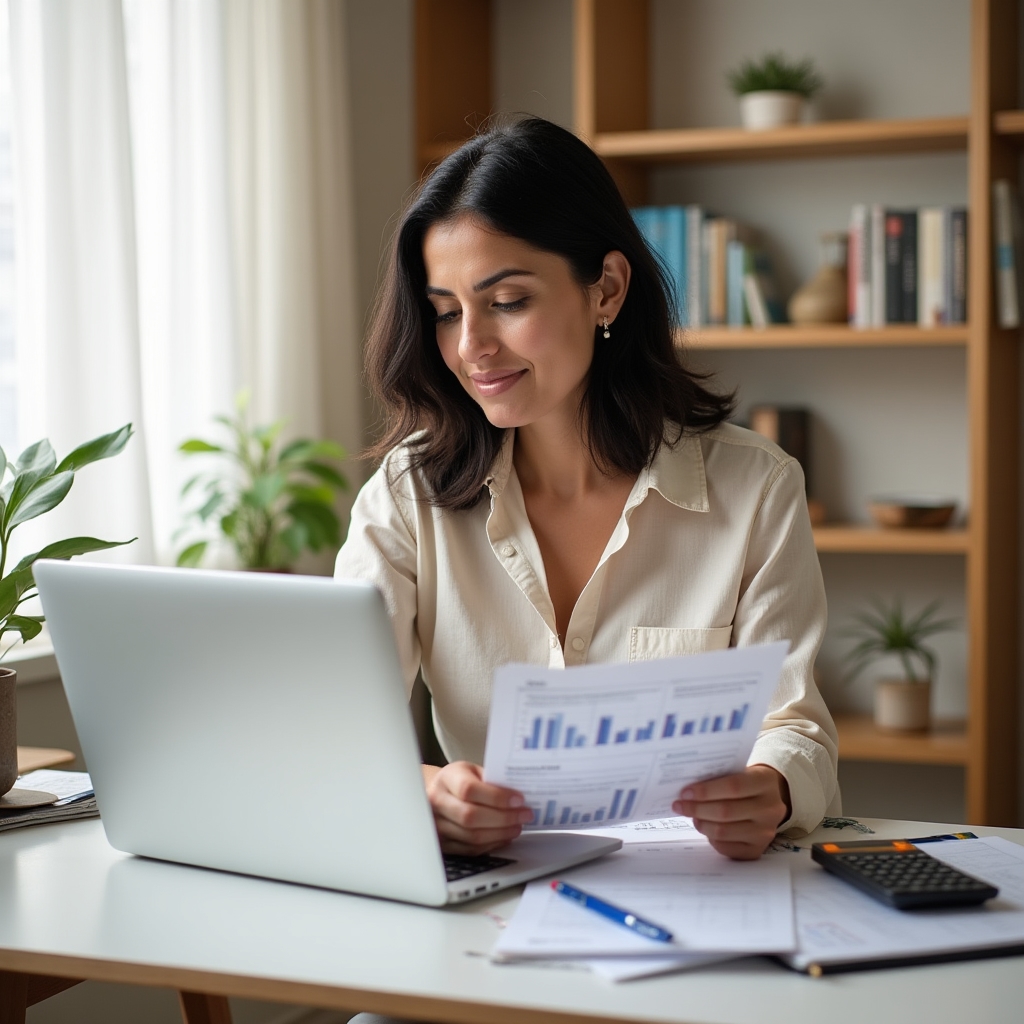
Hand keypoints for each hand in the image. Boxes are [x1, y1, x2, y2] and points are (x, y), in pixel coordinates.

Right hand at [423, 762, 534, 854]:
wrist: (438, 793)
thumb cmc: (460, 779)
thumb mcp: (473, 770)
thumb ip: (492, 780)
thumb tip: (519, 796)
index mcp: (446, 778)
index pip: (469, 789)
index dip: (496, 797)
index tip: (518, 799)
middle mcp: (437, 802)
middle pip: (470, 816)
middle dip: (504, 818)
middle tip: (525, 815)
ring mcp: (437, 825)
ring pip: (472, 836)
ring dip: (500, 833)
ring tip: (517, 826)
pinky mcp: (443, 844)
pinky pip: (470, 849)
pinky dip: (492, 844)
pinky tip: (504, 836)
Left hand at [672, 764, 790, 859]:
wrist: (767, 799)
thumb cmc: (744, 782)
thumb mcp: (737, 772)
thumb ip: (717, 778)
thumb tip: (686, 790)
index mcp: (766, 782)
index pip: (733, 786)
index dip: (706, 791)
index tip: (685, 792)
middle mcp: (771, 809)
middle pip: (726, 811)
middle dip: (697, 808)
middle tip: (679, 805)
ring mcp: (766, 832)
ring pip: (724, 832)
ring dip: (701, 824)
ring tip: (691, 816)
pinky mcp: (758, 850)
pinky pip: (727, 848)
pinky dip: (711, 838)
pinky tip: (705, 827)